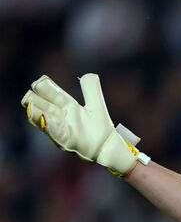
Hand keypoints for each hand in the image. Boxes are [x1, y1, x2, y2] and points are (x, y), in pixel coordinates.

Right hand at [22, 73, 139, 175]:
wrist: (107, 146)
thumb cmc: (99, 128)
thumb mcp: (96, 104)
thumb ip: (91, 89)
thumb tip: (89, 74)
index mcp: (66, 106)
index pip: (50, 92)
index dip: (44, 86)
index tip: (41, 81)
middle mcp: (59, 117)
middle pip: (41, 104)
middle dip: (34, 98)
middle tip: (32, 94)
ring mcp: (60, 129)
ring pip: (42, 118)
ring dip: (36, 111)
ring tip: (30, 104)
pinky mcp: (65, 141)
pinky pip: (54, 132)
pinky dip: (48, 125)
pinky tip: (44, 118)